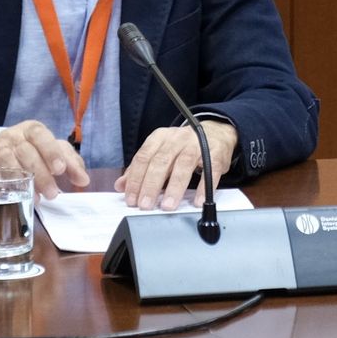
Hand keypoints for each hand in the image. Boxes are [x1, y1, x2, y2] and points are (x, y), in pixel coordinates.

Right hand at [0, 120, 89, 199]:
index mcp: (32, 129)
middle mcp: (13, 135)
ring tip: (35, 197)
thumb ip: (71, 164)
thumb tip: (83, 180)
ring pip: (7, 161)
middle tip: (52, 194)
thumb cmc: (35, 150)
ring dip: (21, 181)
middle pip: (26, 152)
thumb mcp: (55, 152)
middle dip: (40, 174)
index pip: (41, 136)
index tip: (60, 170)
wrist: (4, 147)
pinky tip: (7, 192)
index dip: (51, 152)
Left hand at [115, 120, 238, 210]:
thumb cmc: (183, 146)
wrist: (215, 132)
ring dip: (174, 187)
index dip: (136, 179)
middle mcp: (177, 139)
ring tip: (167, 205)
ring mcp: (198, 145)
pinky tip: (197, 201)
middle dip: (151, 185)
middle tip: (145, 205)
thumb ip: (140, 168)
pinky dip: (204, 187)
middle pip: (161, 161)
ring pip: (184, 164)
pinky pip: (210, 171)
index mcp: (160, 138)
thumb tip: (121, 186)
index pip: (143, 157)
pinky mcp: (215, 154)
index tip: (131, 199)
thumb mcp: (160, 152)